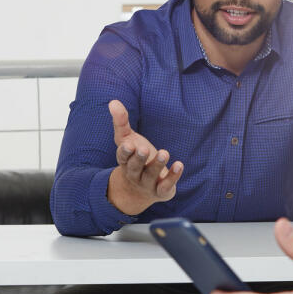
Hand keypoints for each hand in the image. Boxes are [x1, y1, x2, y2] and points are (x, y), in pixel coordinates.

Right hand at [106, 100, 183, 214]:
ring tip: (165, 153)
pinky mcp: (161, 190)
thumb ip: (121, 122)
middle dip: (139, 159)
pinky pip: (166, 185)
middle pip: (134, 167)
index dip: (125, 152)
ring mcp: (147, 184)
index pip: (122, 157)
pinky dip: (173, 176)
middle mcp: (134, 174)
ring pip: (150, 176)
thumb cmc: (134, 158)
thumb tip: (113, 101)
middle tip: (144, 149)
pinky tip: (179, 164)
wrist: (139, 191)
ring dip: (157, 165)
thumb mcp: (127, 139)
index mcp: (125, 161)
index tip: (129, 145)